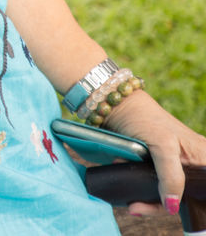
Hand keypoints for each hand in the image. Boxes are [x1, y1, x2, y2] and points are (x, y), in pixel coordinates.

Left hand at [104, 90, 205, 217]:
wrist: (116, 106)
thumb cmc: (144, 118)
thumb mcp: (163, 146)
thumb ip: (171, 176)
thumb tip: (172, 206)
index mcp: (203, 156)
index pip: (202, 190)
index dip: (191, 202)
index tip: (169, 208)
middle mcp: (192, 163)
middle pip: (185, 196)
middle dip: (160, 204)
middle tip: (137, 207)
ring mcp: (174, 166)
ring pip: (168, 195)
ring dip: (148, 199)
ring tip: (132, 200)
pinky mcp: (156, 167)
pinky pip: (154, 187)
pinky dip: (141, 191)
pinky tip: (130, 189)